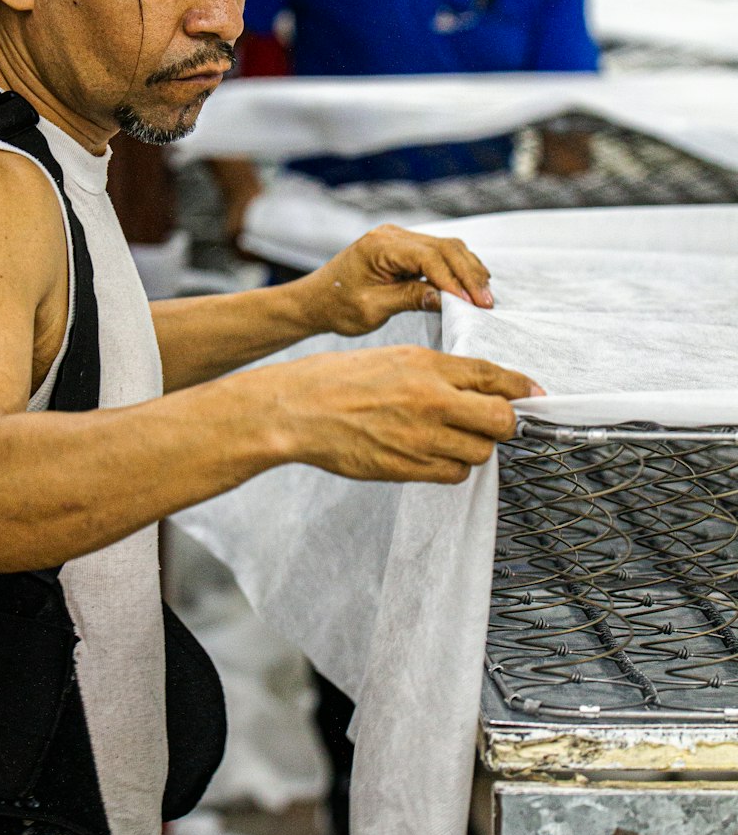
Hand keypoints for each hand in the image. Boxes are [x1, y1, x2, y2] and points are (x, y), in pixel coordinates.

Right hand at [272, 345, 540, 484]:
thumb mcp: (397, 359)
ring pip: (480, 452)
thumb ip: (441, 372)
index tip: (533, 395)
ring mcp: (420, 437)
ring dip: (475, 448)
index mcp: (427, 366)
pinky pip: (454, 475)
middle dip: (504, 424)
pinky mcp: (407, 467)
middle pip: (500, 420)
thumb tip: (484, 386)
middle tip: (492, 423)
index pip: (493, 377)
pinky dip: (452, 467)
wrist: (301, 409)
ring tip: (451, 438)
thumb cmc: (344, 380)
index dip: (520, 388)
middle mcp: (430, 400)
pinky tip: (433, 455)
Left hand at [295, 225, 493, 337]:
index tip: (472, 303)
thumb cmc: (336, 305)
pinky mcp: (404, 249)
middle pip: (445, 247)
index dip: (454, 280)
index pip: (429, 257)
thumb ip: (409, 299)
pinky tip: (469, 288)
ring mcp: (399, 239)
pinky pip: (438, 254)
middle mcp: (392, 235)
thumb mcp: (372, 308)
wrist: (315, 300)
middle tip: (487, 303)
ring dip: (467, 271)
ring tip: (484, 297)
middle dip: (469, 275)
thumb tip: (447, 299)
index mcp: (380, 245)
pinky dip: (456, 270)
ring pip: (447, 248)